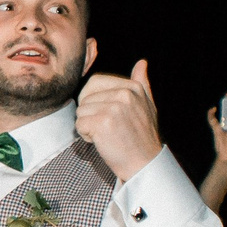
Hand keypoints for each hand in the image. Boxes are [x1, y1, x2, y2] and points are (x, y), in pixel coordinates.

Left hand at [76, 60, 162, 176]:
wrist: (144, 164)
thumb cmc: (143, 137)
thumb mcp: (148, 105)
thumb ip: (142, 83)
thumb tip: (142, 62)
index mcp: (133, 87)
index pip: (94, 82)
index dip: (94, 100)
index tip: (109, 115)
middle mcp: (124, 94)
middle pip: (85, 97)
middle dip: (90, 114)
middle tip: (109, 128)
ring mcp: (114, 108)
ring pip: (80, 111)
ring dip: (88, 126)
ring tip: (108, 135)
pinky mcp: (103, 123)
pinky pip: (79, 124)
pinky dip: (86, 136)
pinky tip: (103, 142)